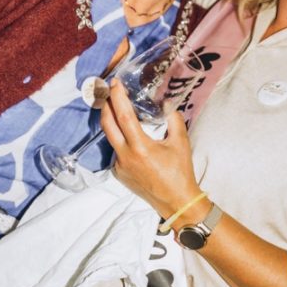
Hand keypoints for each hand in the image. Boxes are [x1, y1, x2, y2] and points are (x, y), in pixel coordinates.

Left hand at [100, 79, 199, 219]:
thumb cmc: (180, 172)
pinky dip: (121, 141)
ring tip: (117, 110)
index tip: (115, 84)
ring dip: (112, 123)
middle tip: (108, 92)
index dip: (117, 97)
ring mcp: (120, 166)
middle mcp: (125, 156)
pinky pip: (116, 152)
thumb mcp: (180, 142)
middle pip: (107, 125)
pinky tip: (129, 138)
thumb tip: (167, 104)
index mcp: (140, 147)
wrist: (176, 202)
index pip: (124, 116)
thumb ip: (173, 119)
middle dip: (106, 106)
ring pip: (111, 138)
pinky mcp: (119, 174)